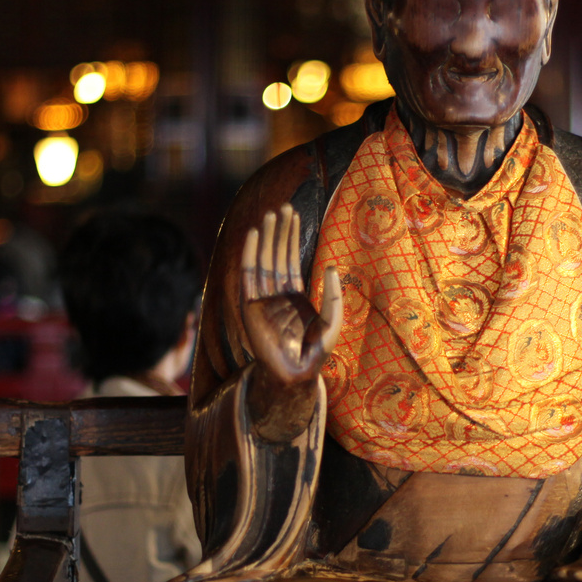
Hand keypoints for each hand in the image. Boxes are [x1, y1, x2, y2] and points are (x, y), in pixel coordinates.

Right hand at [241, 204, 342, 386]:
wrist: (296, 374)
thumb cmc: (316, 351)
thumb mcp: (333, 319)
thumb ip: (333, 295)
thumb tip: (333, 267)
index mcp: (294, 295)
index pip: (289, 259)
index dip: (290, 237)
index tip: (292, 215)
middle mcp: (276, 294)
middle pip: (275, 255)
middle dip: (279, 231)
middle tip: (283, 207)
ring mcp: (262, 299)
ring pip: (262, 260)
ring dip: (266, 238)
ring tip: (270, 214)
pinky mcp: (249, 306)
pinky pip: (248, 275)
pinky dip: (250, 254)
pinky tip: (254, 235)